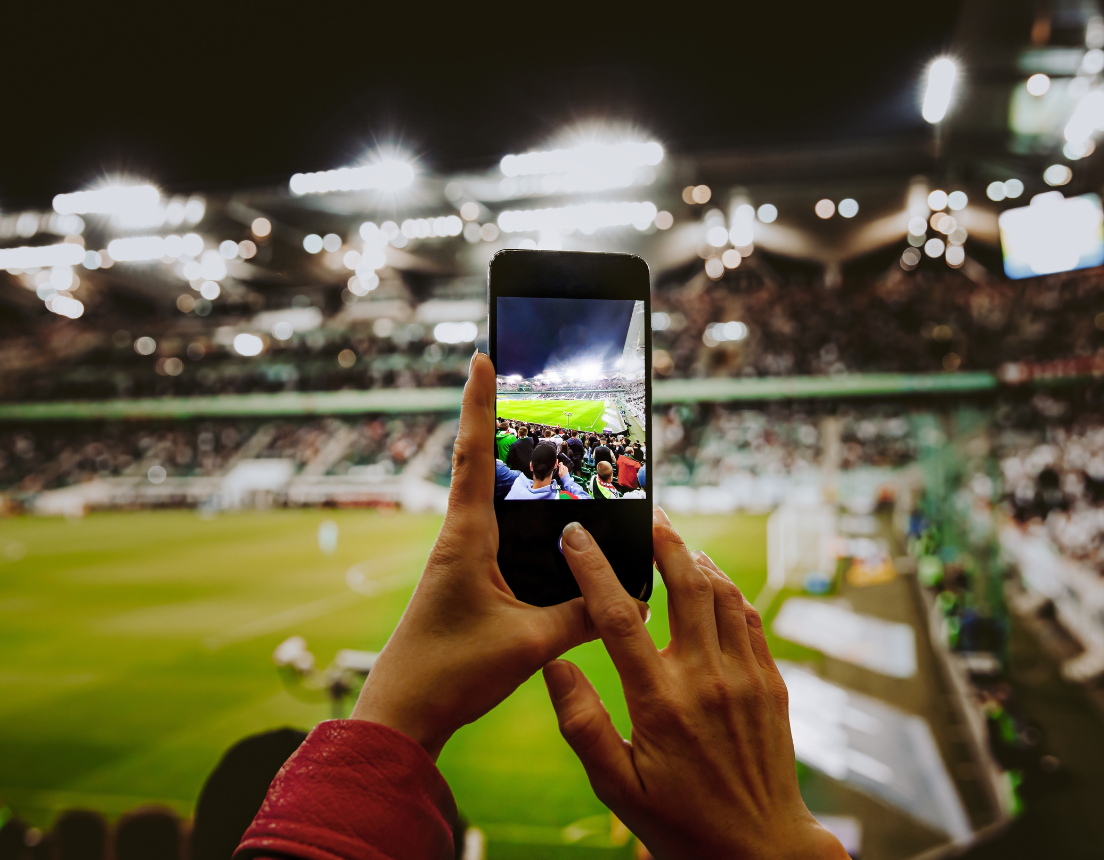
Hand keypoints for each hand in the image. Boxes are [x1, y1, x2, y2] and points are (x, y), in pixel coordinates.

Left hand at [351, 352, 645, 758]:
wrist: (403, 714)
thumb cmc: (450, 673)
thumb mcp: (529, 644)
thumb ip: (582, 617)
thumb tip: (631, 602)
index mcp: (466, 537)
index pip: (471, 453)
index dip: (477, 403)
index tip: (480, 356)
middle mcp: (461, 538)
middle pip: (483, 465)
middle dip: (506, 423)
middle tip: (535, 388)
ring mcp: (462, 559)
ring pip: (494, 501)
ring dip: (516, 471)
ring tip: (554, 445)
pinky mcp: (469, 582)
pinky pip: (502, 537)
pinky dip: (524, 521)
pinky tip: (555, 528)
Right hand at [543, 511, 847, 859]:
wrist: (761, 851)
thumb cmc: (681, 824)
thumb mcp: (618, 788)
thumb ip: (582, 725)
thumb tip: (555, 666)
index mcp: (660, 703)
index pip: (620, 617)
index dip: (594, 570)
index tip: (576, 537)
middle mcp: (706, 680)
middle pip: (686, 585)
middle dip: (663, 541)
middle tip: (647, 513)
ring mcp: (745, 679)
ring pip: (724, 595)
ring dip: (698, 559)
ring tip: (675, 541)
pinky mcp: (771, 684)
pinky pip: (750, 619)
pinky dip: (730, 591)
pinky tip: (713, 582)